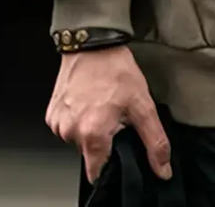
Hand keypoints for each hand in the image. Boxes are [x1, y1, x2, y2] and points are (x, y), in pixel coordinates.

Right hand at [45, 44, 171, 184]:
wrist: (93, 42)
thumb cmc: (116, 69)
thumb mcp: (143, 104)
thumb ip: (154, 140)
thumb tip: (162, 168)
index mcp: (92, 134)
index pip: (99, 173)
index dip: (112, 164)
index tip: (119, 147)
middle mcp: (70, 132)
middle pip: (91, 154)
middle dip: (105, 140)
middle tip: (115, 115)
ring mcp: (58, 123)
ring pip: (79, 140)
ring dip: (92, 128)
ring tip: (102, 104)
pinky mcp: (51, 114)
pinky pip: (68, 126)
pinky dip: (79, 118)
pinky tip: (89, 100)